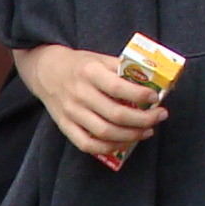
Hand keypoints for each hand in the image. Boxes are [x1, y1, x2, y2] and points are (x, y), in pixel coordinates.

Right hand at [17, 43, 165, 163]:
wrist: (45, 71)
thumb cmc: (78, 65)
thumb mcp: (98, 58)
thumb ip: (120, 69)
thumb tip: (150, 81)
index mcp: (89, 72)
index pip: (118, 87)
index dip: (140, 94)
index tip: (155, 98)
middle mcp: (79, 94)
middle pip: (115, 114)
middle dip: (143, 119)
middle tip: (159, 117)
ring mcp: (71, 112)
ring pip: (105, 132)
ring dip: (131, 135)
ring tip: (147, 131)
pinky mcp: (65, 126)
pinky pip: (87, 145)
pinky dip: (108, 147)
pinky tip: (123, 142)